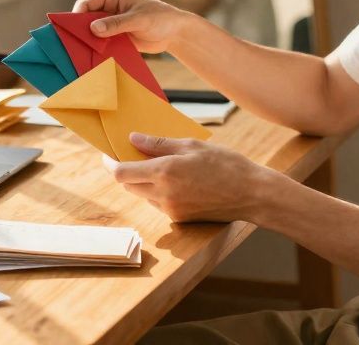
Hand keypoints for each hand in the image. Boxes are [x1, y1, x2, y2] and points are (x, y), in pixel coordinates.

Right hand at [72, 0, 190, 53]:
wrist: (174, 33)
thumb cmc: (160, 18)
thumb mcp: (138, 20)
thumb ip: (116, 24)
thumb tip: (93, 29)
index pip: (85, 4)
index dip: (76, 17)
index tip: (71, 32)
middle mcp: (106, 8)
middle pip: (84, 20)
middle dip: (80, 32)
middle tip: (74, 47)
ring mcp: (109, 23)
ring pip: (90, 33)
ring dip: (87, 43)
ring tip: (82, 56)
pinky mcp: (113, 37)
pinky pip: (99, 43)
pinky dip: (96, 51)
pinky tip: (93, 60)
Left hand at [111, 132, 281, 222]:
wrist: (252, 194)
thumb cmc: (225, 164)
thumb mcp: (191, 146)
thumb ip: (158, 145)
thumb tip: (133, 140)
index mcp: (164, 173)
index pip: (121, 173)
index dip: (109, 164)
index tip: (107, 154)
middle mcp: (163, 195)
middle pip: (128, 185)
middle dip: (126, 171)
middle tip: (132, 155)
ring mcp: (171, 210)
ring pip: (143, 195)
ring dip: (143, 181)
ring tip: (159, 165)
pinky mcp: (180, 219)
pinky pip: (158, 203)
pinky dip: (158, 191)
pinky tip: (175, 179)